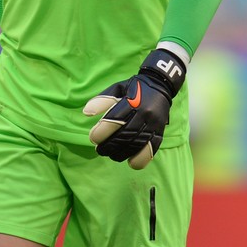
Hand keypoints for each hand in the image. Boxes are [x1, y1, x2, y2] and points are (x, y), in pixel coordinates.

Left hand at [82, 49, 185, 168]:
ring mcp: (154, 124)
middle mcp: (144, 113)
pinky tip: (130, 162)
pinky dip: (141, 159)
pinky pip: (151, 149)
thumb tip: (86, 112)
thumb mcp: (117, 88)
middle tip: (99, 150)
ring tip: (111, 154)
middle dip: (109, 146)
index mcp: (132, 101)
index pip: (115, 120)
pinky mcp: (160, 132)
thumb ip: (102, 100)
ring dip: (121, 153)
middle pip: (125, 135)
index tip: (93, 137)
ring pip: (137, 144)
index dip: (101, 132)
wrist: (160, 84)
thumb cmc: (134, 88)